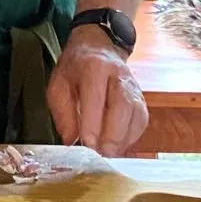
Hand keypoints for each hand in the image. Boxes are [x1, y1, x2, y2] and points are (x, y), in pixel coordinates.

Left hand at [48, 25, 147, 155]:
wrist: (98, 47)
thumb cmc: (76, 69)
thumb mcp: (58, 85)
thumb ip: (63, 113)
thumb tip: (71, 140)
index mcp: (94, 67)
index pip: (96, 96)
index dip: (93, 122)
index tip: (88, 144)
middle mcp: (118, 75)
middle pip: (123, 105)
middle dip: (113, 133)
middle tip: (102, 154)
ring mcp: (133, 86)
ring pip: (136, 113)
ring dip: (125, 138)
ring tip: (110, 154)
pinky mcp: (140, 97)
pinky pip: (141, 119)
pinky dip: (132, 136)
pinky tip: (120, 146)